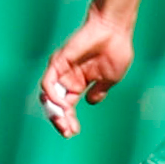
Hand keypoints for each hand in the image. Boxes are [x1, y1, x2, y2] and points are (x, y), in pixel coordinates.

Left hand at [38, 9, 133, 137]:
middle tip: (66, 132)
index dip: (68, 120)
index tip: (74, 132)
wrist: (116, 31)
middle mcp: (67, 78)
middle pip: (55, 104)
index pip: (67, 107)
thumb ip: (99, 91)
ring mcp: (61, 70)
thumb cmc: (116, 50)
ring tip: (63, 123)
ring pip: (48, 95)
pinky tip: (62, 106)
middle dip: (59, 120)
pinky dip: (51, 95)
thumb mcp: (110, 79)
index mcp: (78, 84)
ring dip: (53, 111)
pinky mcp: (58, 61)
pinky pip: (48, 82)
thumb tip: (91, 102)